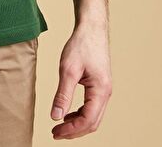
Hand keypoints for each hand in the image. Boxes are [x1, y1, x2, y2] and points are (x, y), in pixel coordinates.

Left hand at [50, 24, 112, 139]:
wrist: (91, 28)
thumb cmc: (81, 44)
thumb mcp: (68, 69)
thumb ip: (62, 95)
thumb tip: (55, 117)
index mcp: (101, 91)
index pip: (87, 120)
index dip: (71, 130)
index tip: (55, 132)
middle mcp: (106, 93)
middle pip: (92, 122)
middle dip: (74, 131)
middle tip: (55, 133)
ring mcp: (104, 89)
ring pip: (92, 116)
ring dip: (77, 123)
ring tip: (59, 126)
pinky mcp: (99, 85)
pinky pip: (91, 106)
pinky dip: (80, 113)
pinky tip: (67, 113)